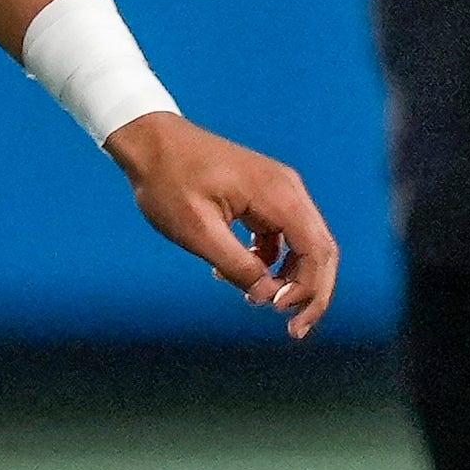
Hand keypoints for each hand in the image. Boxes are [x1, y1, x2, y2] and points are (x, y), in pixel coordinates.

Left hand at [104, 112, 334, 336]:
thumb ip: (238, 266)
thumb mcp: (198, 231)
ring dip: (287, 278)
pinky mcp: (263, 196)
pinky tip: (237, 273)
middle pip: (320, 251)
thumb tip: (270, 296)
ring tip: (255, 299)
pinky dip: (268, 260)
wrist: (149, 140)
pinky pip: (281, 236)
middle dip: (309, 292)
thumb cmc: (168, 180)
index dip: (310, 290)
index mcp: (279, 195)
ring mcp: (278, 191)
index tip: (281, 314)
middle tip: (292, 329)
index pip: (318, 251)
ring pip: (302, 245)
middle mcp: (288, 190)